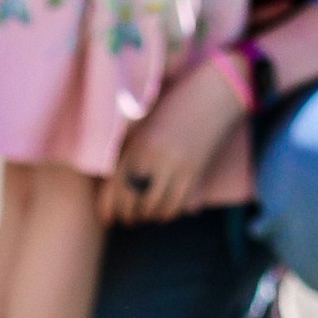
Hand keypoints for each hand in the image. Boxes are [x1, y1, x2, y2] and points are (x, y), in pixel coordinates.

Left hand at [99, 60, 246, 225]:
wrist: (210, 97)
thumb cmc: (172, 111)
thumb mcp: (143, 129)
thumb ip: (126, 154)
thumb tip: (111, 185)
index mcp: (136, 146)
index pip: (114, 187)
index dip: (108, 207)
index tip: (107, 218)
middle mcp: (152, 159)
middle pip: (131, 201)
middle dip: (127, 215)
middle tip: (127, 219)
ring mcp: (174, 167)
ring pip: (153, 207)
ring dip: (147, 216)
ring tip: (144, 216)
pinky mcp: (194, 174)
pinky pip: (176, 205)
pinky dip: (167, 213)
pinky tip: (163, 211)